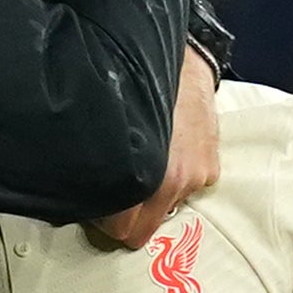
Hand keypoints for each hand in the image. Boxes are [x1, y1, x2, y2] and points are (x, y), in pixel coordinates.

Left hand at [90, 45, 220, 249]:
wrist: (184, 62)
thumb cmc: (138, 89)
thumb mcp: (110, 128)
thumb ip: (102, 169)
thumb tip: (80, 197)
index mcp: (150, 180)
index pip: (123, 230)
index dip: (106, 219)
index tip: (97, 202)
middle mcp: (178, 184)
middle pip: (146, 225)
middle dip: (129, 212)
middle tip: (116, 185)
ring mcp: (199, 178)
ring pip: (166, 205)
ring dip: (154, 190)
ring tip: (146, 158)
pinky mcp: (212, 169)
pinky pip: (188, 187)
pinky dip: (177, 176)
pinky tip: (169, 151)